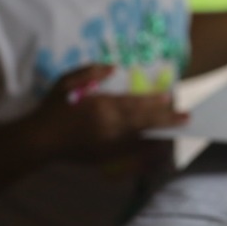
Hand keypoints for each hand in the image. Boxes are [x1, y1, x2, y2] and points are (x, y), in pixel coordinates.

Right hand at [39, 64, 186, 159]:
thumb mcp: (66, 82)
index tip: (169, 98)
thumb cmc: (52, 109)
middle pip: (144, 121)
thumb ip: (90, 72)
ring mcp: (109, 144)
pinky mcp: (105, 157)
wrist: (40, 140)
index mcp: (102, 105)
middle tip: (186, 118)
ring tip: (175, 132)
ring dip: (160, 134)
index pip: (135, 102)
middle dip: (166, 119)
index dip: (155, 100)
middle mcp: (110, 125)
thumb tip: (113, 68)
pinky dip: (146, 150)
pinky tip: (155, 147)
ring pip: (142, 138)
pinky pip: (132, 153)